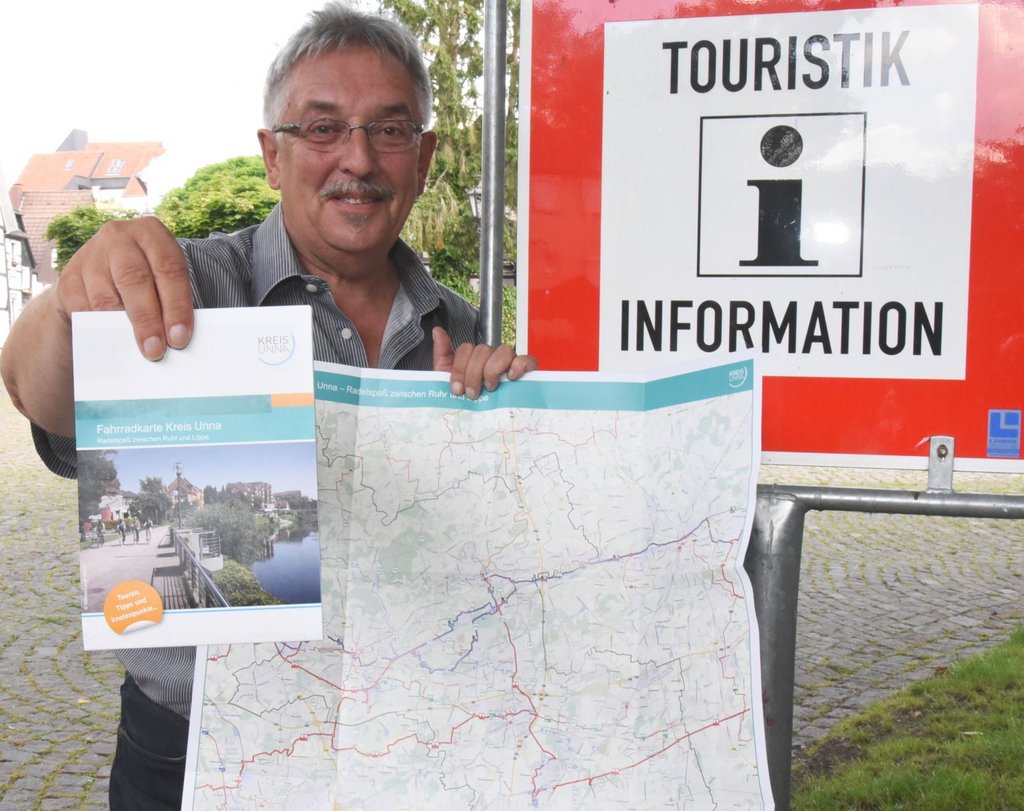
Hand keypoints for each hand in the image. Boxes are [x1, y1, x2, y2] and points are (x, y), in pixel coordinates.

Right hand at [56, 216, 193, 359]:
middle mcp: (119, 237)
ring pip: (106, 298)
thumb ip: (171, 299)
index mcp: (151, 233)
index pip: (169, 268)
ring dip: (122, 329)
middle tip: (156, 351)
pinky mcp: (68, 277)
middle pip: (135, 280)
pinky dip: (99, 328)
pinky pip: (83, 309)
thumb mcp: (162, 277)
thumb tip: (177, 337)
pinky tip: (112, 339)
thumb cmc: (145, 279)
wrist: (99, 276)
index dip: (177, 305)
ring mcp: (90, 255)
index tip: (179, 337)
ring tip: (138, 350)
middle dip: (148, 320)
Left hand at [432, 327, 536, 399]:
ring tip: (490, 387)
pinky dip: (519, 365)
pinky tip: (511, 377)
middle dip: (474, 373)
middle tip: (472, 393)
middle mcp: (492, 356)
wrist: (487, 424)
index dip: (459, 368)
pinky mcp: (527, 369)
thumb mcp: (449, 380)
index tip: (457, 389)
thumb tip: (437, 331)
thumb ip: (442, 355)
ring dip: (493, 370)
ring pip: (504, 351)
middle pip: (483, 350)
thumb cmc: (468, 400)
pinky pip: (526, 359)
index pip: (466, 348)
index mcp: (474, 358)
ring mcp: (510, 361)